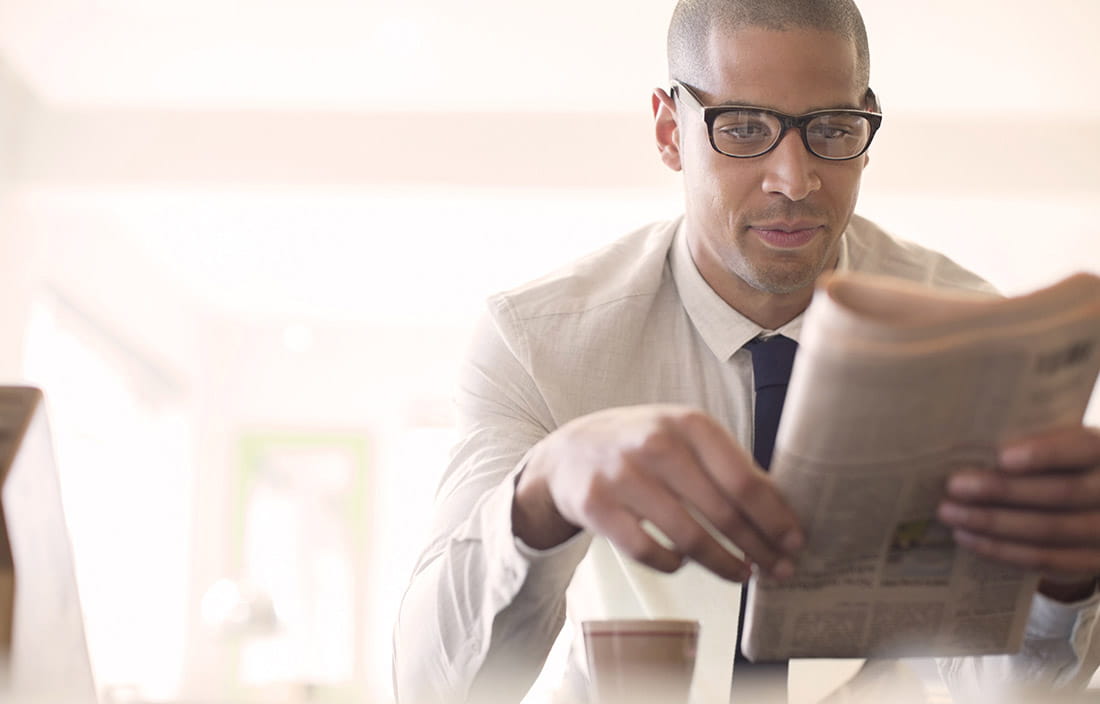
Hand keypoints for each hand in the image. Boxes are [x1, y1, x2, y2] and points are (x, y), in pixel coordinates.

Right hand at [512, 404, 803, 581]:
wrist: (569, 451)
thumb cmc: (642, 445)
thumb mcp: (683, 436)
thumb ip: (727, 464)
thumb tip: (782, 508)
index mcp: (687, 423)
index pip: (743, 479)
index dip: (774, 517)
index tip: (795, 542)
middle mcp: (656, 445)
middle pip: (722, 511)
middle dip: (758, 547)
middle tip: (779, 570)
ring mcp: (623, 476)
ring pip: (688, 537)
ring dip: (724, 563)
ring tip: (742, 574)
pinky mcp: (596, 507)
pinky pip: (648, 551)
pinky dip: (673, 564)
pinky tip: (684, 563)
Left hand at [937, 425, 1099, 599]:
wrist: (1092, 507)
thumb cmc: (1061, 466)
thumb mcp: (1060, 447)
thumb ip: (1032, 445)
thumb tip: (974, 451)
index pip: (1081, 448)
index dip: (1044, 453)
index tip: (1001, 456)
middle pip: (1061, 493)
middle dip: (1003, 490)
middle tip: (954, 486)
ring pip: (1050, 530)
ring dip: (993, 523)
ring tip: (951, 513)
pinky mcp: (1095, 562)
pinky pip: (1047, 560)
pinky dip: (1003, 551)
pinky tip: (969, 539)